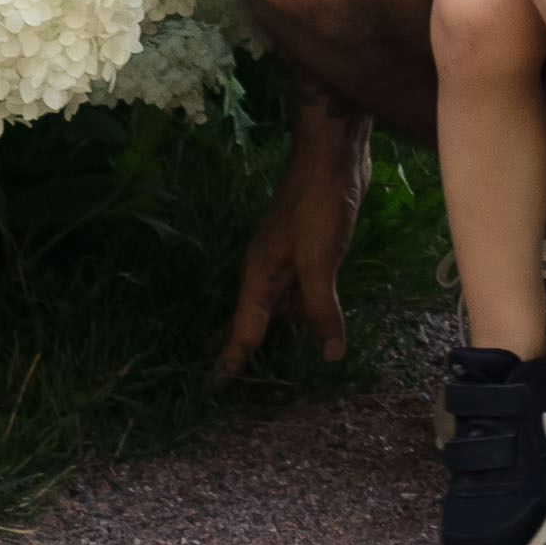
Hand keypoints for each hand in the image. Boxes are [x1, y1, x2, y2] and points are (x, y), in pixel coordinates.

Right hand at [211, 92, 369, 377]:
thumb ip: (321, 309)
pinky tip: (311, 325)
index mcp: (259, 275)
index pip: (242, 329)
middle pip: (254, 319)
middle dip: (243, 349)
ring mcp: (290, 259)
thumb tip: (329, 356)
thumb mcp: (319, 261)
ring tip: (272, 366)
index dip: (230, 360)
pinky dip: (304, 312)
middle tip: (231, 385)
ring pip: (281, 307)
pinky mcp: (312, 249)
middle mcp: (269, 271)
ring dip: (280, 334)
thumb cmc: (317, 204)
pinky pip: (302, 291)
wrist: (332, 154)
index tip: (213, 390)